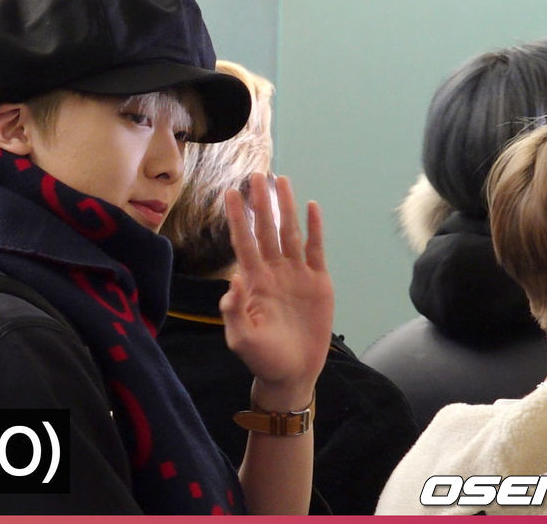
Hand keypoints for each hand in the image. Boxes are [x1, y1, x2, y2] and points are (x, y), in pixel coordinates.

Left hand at [220, 173, 333, 410]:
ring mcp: (296, 275)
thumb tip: (234, 280)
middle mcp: (273, 271)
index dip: (236, 218)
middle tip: (256, 175)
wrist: (292, 372)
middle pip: (265, 229)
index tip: (228, 193)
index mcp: (253, 281)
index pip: (242, 242)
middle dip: (260, 203)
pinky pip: (316, 250)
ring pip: (290, 233)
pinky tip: (311, 207)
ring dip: (285, 207)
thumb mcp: (241, 338)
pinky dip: (314, 229)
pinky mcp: (318, 282)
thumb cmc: (262, 357)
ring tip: (282, 180)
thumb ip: (235, 310)